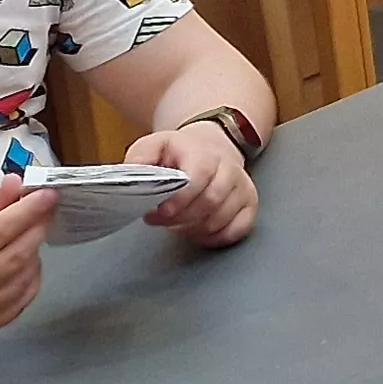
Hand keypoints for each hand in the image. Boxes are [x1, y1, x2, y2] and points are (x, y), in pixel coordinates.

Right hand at [0, 183, 55, 338]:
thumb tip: (17, 185)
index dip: (27, 212)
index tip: (47, 195)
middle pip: (15, 257)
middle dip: (36, 230)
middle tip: (44, 212)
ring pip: (22, 281)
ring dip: (35, 255)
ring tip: (28, 237)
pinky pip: (18, 305)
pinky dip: (30, 282)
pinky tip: (24, 265)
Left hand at [123, 121, 258, 248]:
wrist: (212, 146)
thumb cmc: (180, 152)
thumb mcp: (154, 146)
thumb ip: (140, 158)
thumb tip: (132, 175)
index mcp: (203, 152)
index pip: (199, 176)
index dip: (180, 199)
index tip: (161, 212)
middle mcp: (229, 168)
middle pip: (211, 200)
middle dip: (182, 218)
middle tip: (162, 220)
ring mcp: (243, 187)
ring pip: (223, 218)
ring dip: (196, 228)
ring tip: (178, 224)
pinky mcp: (250, 203)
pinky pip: (239, 229)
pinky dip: (216, 237)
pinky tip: (199, 231)